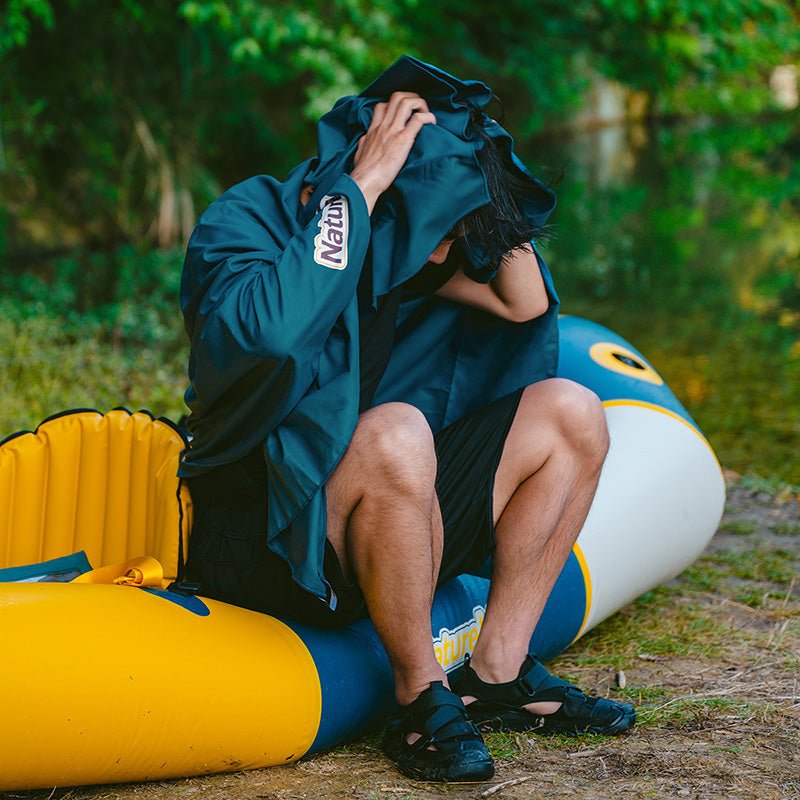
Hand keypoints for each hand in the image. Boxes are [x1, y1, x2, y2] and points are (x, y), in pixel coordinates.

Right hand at [350, 92, 435, 212]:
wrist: (365, 181)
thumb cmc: (363, 172)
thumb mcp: (360, 152)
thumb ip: (365, 142)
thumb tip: (366, 139)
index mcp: (373, 129)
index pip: (383, 105)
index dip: (395, 104)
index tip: (404, 114)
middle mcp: (384, 126)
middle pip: (397, 97)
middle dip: (411, 98)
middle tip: (418, 110)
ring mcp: (393, 131)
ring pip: (407, 102)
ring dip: (420, 104)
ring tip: (425, 114)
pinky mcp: (403, 140)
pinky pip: (418, 119)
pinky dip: (428, 117)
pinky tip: (432, 123)